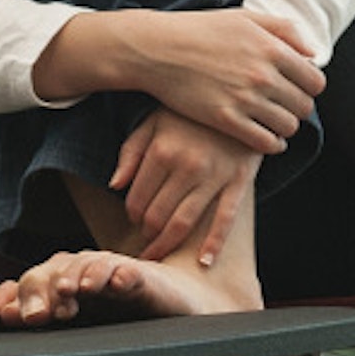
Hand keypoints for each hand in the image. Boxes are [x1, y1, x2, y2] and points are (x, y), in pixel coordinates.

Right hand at [96, 8, 324, 150]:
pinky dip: (270, 144)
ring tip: (272, 122)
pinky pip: (265, 142)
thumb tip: (313, 53)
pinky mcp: (226, 120)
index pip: (315, 81)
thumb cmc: (200, 30)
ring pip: (288, 127)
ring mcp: (244, 99)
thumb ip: (284, 30)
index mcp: (271, 48)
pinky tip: (263, 138)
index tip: (297, 89)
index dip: (309, 88)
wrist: (157, 49)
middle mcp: (262, 75)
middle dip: (298, 108)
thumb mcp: (245, 18)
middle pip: (304, 106)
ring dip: (284, 127)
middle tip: (283, 107)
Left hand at [113, 107, 259, 265]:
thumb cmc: (188, 111)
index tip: (134, 219)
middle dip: (147, 234)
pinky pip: (225, 219)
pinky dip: (214, 244)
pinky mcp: (239, 181)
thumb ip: (131, 152)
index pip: (137, 200)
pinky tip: (204, 262)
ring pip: (185, 223)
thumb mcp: (153, 121)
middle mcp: (187, 166)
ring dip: (169, 244)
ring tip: (161, 253)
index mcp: (162, 150)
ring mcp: (215, 176)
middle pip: (158, 216)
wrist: (237, 93)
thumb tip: (115, 185)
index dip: (131, 216)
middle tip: (146, 239)